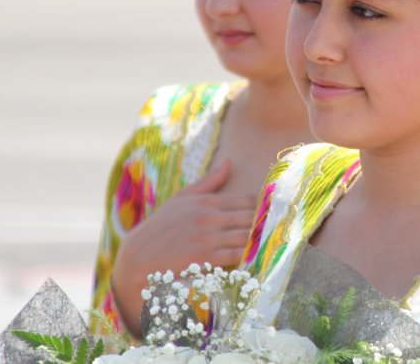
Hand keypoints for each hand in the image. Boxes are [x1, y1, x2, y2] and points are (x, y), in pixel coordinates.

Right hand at [110, 161, 258, 335]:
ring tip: (273, 242)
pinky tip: (256, 257)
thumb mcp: (182, 198)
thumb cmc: (162, 226)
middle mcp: (210, 217)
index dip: (262, 207)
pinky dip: (249, 256)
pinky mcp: (206, 258)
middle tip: (280, 227)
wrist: (139, 256)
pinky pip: (237, 255)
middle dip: (265, 223)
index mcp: (207, 201)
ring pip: (247, 236)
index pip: (247, 200)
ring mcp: (209, 238)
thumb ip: (209, 182)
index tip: (274, 212)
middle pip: (251, 217)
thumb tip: (228, 162)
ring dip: (260, 240)